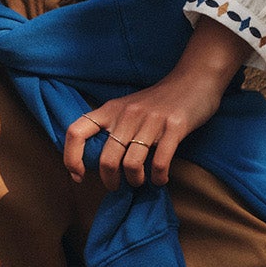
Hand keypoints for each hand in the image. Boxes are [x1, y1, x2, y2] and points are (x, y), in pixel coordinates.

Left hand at [62, 19, 250, 189]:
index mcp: (111, 110)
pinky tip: (160, 178)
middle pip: (106, 159)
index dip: (70, 157)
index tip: (78, 175)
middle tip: (117, 186)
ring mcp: (151, 121)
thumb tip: (96, 162)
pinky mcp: (174, 127)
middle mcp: (127, 114)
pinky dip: (158, 178)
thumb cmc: (158, 101)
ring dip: (134, 181)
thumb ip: (113, 128)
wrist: (194, 79)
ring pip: (131, 164)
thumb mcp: (128, 108)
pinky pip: (160, 162)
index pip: (76, 131)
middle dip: (110, 180)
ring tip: (140, 181)